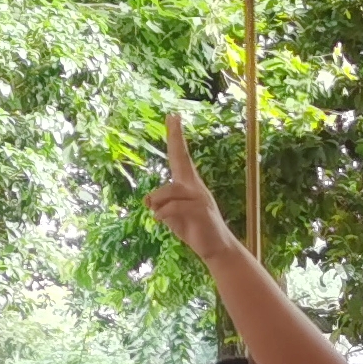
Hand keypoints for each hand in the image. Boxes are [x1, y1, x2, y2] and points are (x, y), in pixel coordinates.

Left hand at [146, 108, 235, 260]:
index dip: (176, 137)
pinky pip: (174, 206)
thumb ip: (160, 205)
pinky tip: (160, 220)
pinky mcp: (200, 210)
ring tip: (158, 215)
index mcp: (188, 184)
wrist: (215, 248)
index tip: (173, 117)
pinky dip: (163, 213)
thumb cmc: (193, 228)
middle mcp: (195, 185)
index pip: (180, 156)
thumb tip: (147, 200)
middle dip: (176, 138)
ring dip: (158, 203)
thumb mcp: (171, 216)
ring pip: (170, 189)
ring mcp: (200, 196)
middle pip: (181, 157)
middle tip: (172, 115)